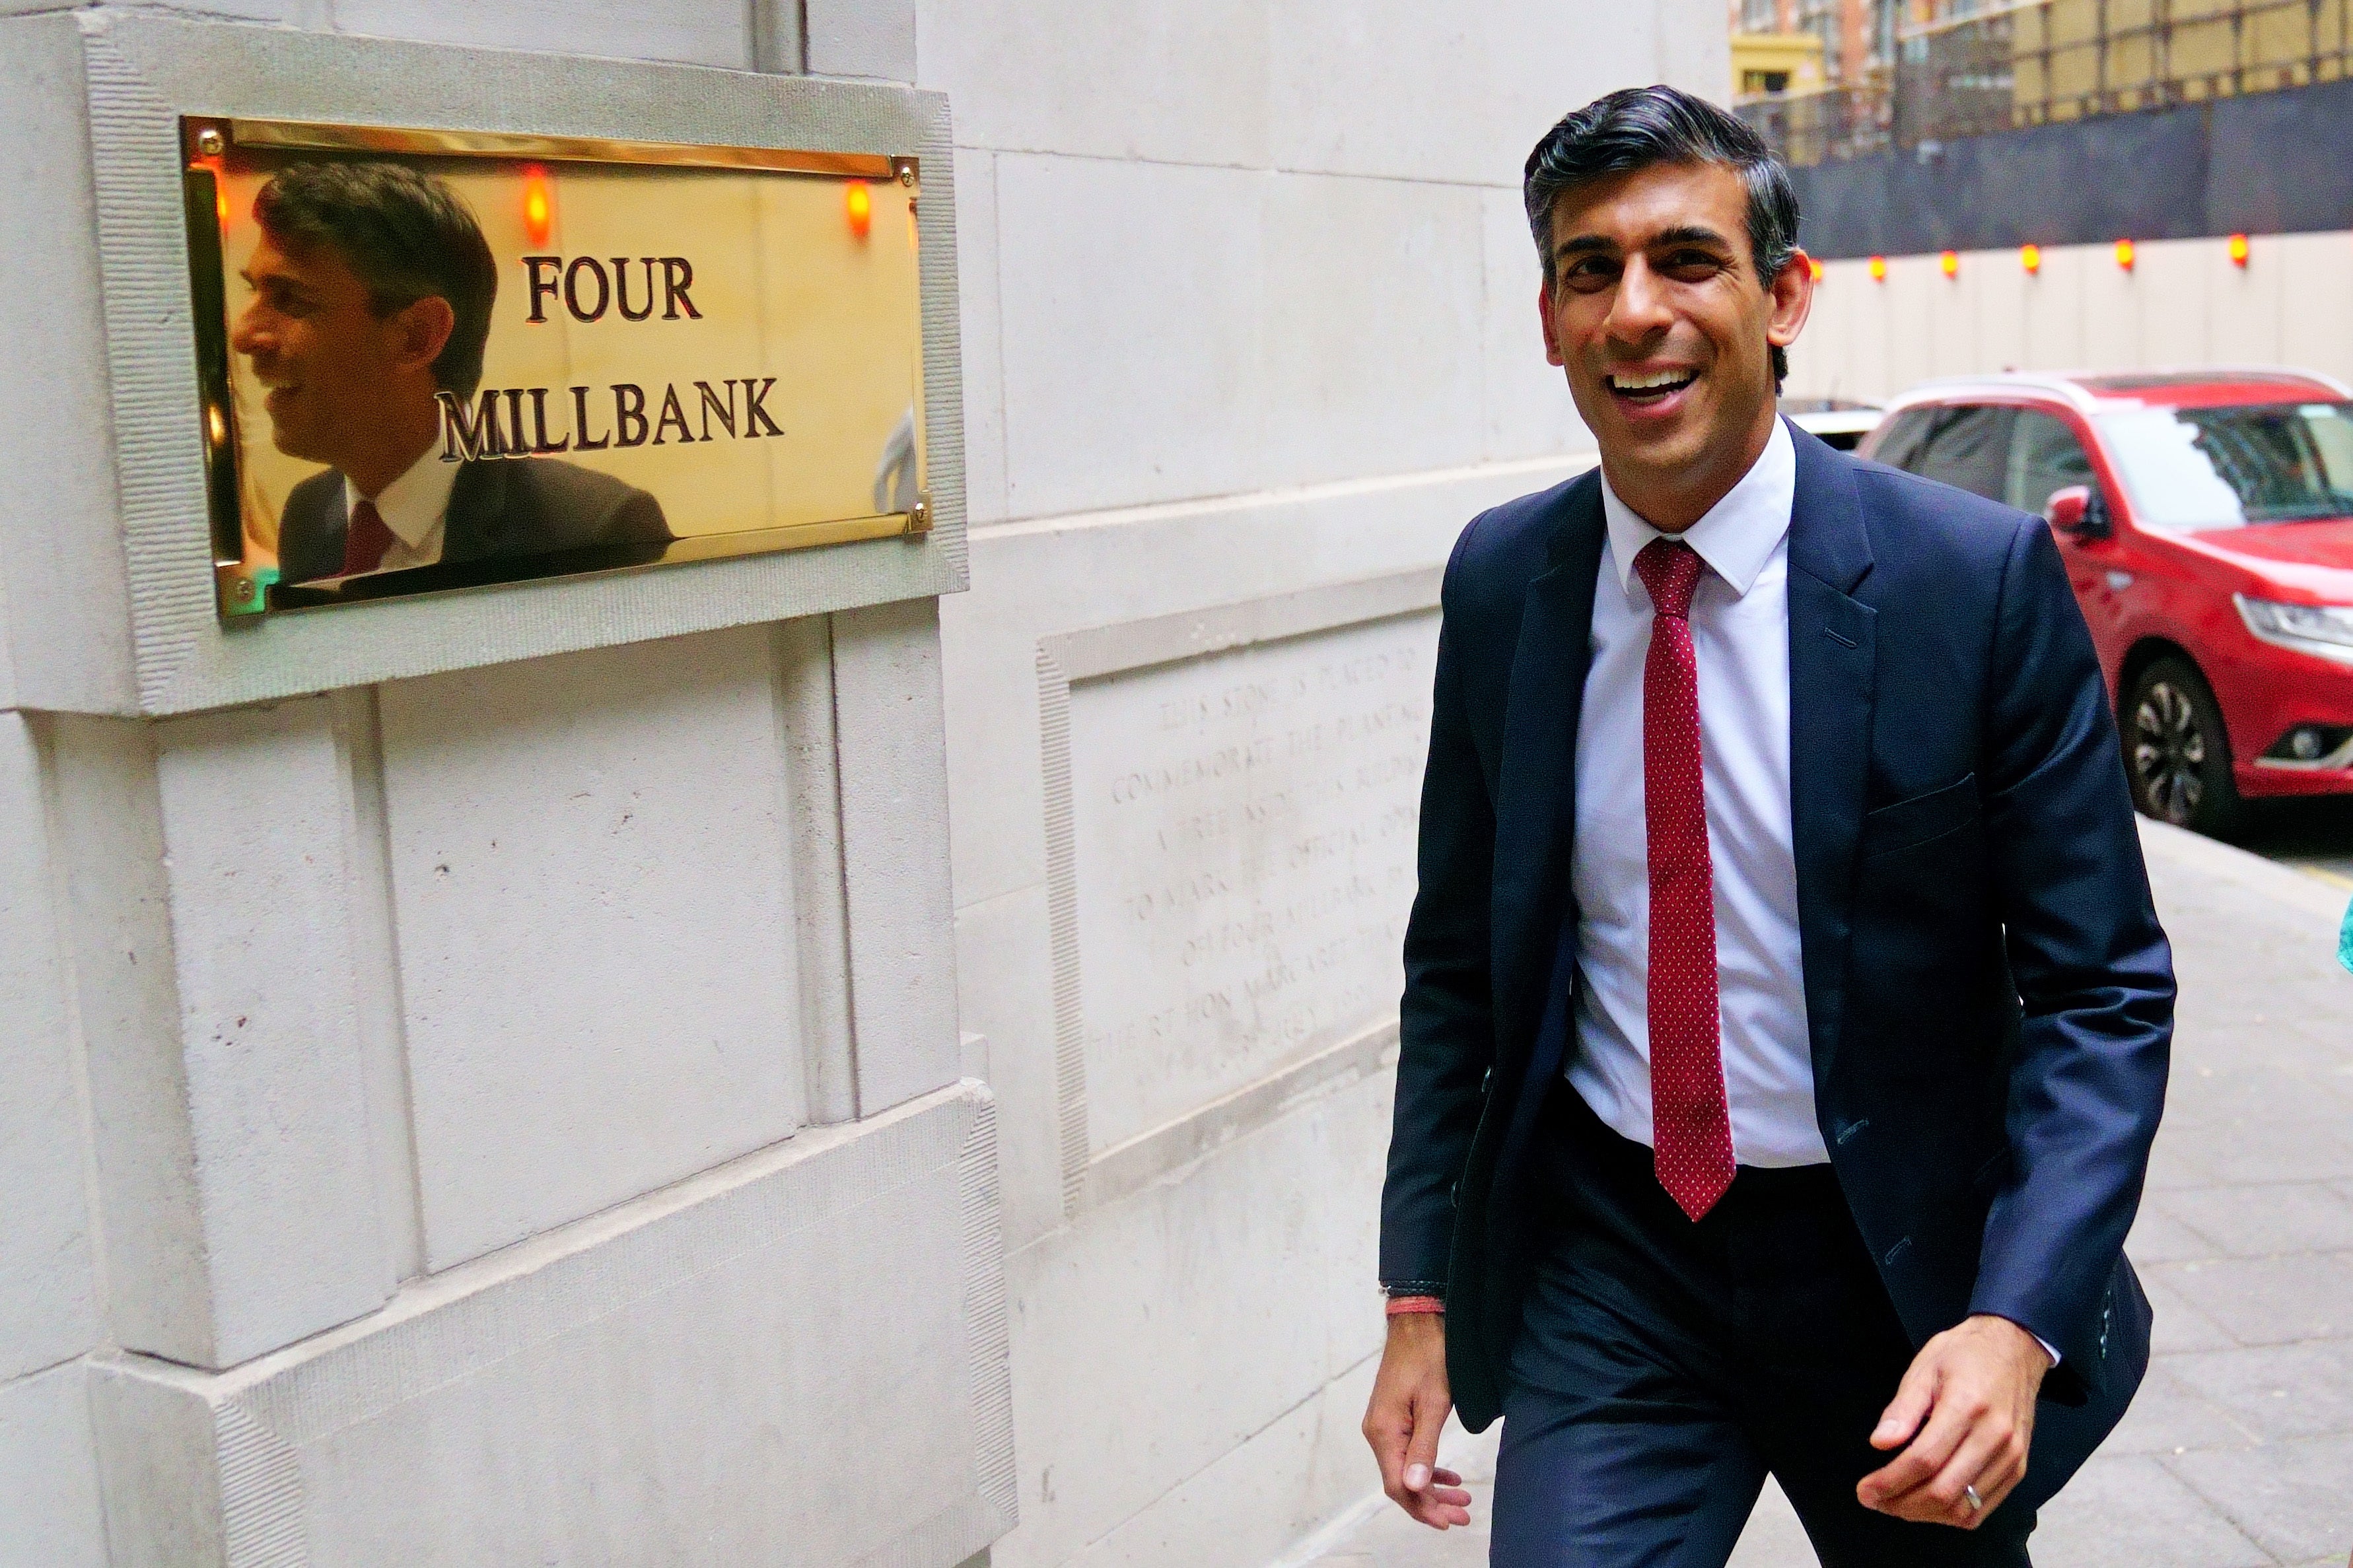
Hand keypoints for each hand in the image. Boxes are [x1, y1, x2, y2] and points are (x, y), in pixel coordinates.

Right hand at [1362, 1313, 1471, 1527]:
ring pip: (1404, 1469)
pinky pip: (1405, 1453)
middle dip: (1430, 1503)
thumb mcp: (1433, 1404)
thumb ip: (1423, 1448)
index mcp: (1383, 1432)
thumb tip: (1413, 1487)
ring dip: (1431, 1487)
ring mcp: (1382, 1425)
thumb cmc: (1429, 1358)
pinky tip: (1448, 1475)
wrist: (1417, 1323)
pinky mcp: (1391, 1417)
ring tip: (1461, 1500)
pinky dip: (1426, 1468)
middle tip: (1462, 1516)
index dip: (1422, 1508)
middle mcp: (1376, 1432)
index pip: (1397, 1485)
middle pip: (1400, 1482)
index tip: (1449, 1521)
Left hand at [1857, 1313, 2050, 1527]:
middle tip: (1873, 1500)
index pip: (1924, 1460)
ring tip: (1895, 1504)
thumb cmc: (1963, 1355)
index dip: (1890, 1482)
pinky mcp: (2018, 1468)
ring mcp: (2011, 1457)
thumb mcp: (1923, 1368)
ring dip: (1924, 1515)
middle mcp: (1994, 1437)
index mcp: (1967, 1407)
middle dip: (1901, 1504)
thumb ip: (1902, 1408)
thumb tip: (1879, 1444)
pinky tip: (1926, 1505)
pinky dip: (1951, 1515)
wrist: (2014, 1348)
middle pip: (1944, 1491)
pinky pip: (1984, 1509)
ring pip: (1965, 1509)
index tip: (1864, 1490)